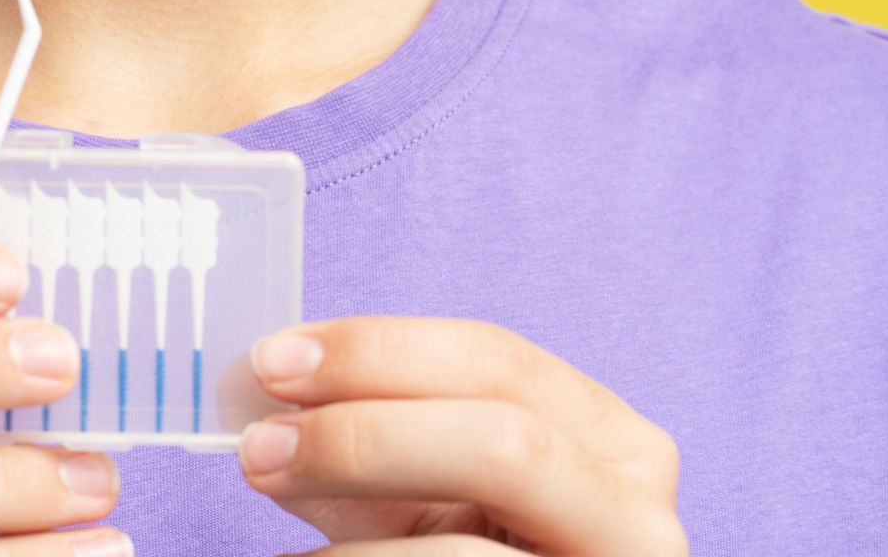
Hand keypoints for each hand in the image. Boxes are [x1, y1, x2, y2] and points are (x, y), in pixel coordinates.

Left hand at [237, 317, 684, 556]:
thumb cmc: (464, 555)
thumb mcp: (421, 489)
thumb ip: (360, 428)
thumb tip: (251, 383)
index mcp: (606, 436)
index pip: (495, 359)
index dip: (378, 350)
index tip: (273, 361)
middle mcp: (636, 509)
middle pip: (503, 444)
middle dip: (366, 436)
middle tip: (259, 448)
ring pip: (469, 548)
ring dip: (354, 536)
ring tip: (277, 510)